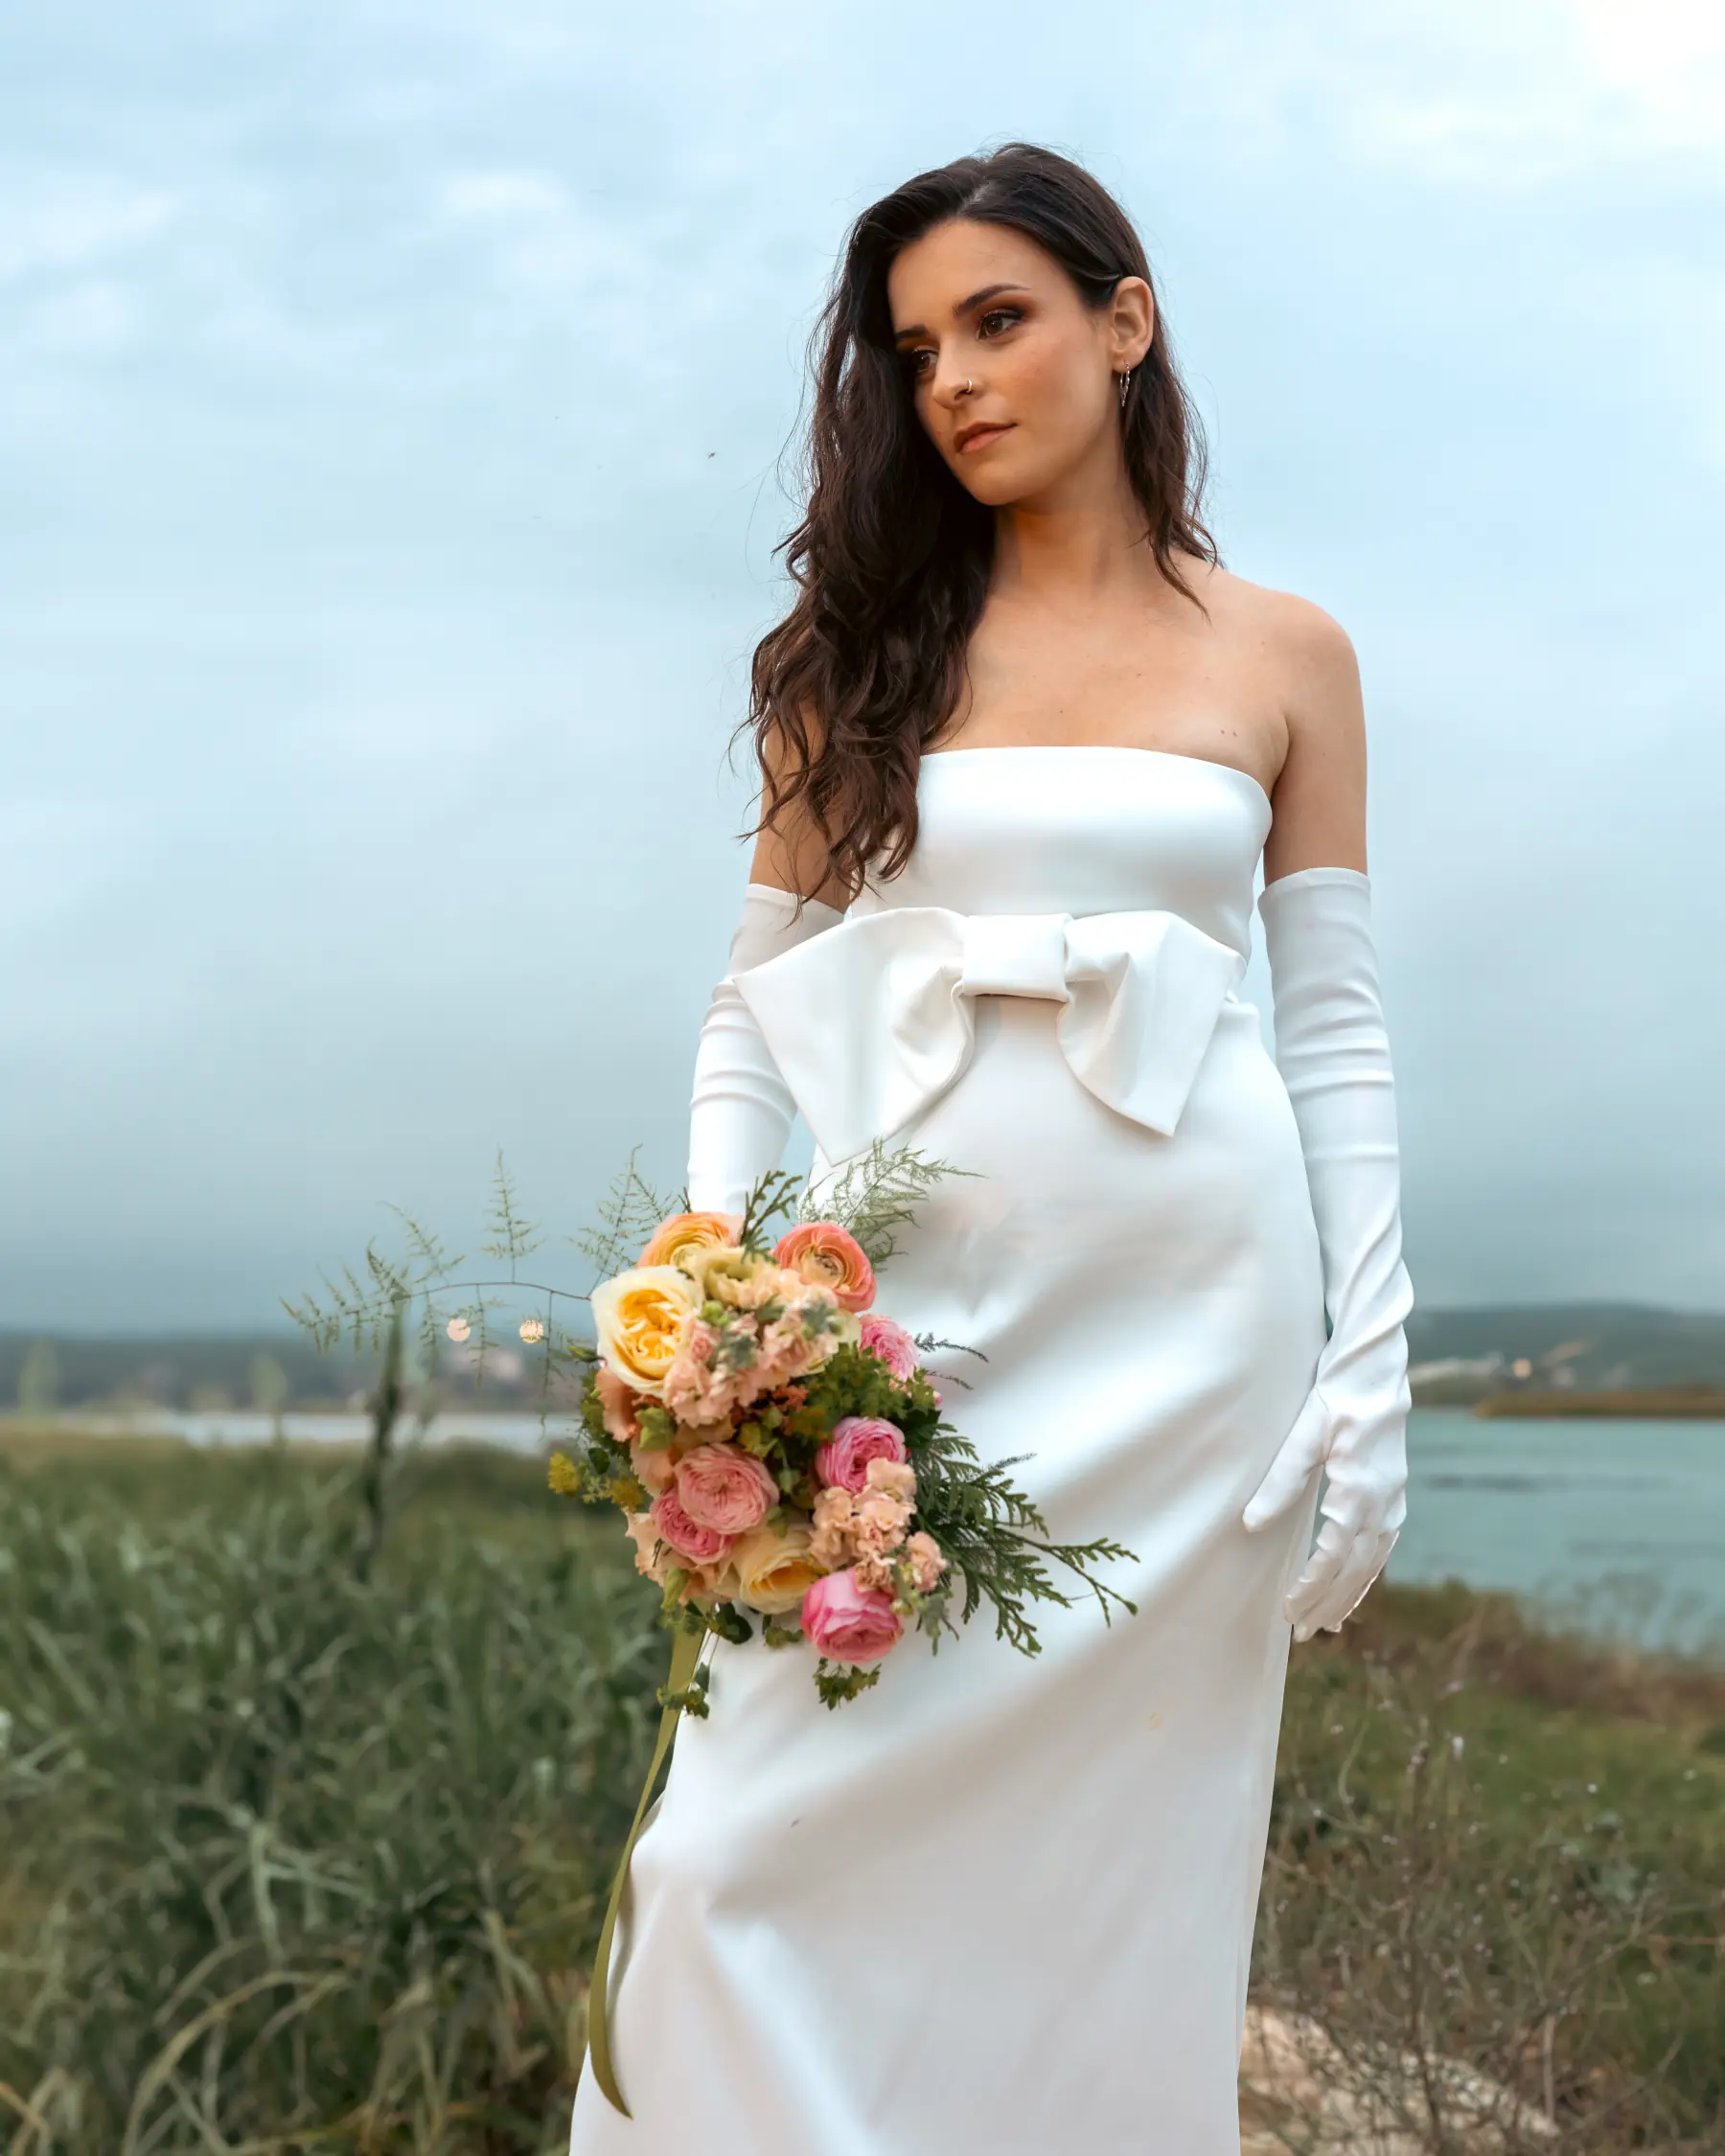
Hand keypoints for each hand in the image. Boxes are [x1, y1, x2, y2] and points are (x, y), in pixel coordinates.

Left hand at [1242, 1368, 1406, 1640]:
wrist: (1377, 1373)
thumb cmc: (1337, 1397)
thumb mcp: (1304, 1435)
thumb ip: (1279, 1481)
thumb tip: (1251, 1524)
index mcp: (1360, 1491)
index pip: (1333, 1556)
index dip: (1310, 1588)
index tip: (1288, 1611)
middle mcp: (1384, 1504)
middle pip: (1355, 1569)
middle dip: (1326, 1603)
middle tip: (1299, 1633)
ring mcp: (1394, 1501)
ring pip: (1372, 1563)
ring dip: (1348, 1595)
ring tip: (1325, 1624)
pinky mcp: (1395, 1496)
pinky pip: (1382, 1547)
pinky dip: (1366, 1574)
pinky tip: (1352, 1588)